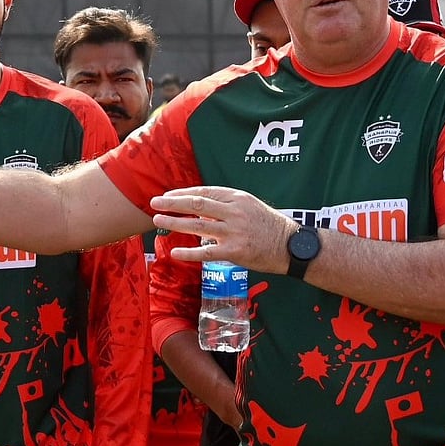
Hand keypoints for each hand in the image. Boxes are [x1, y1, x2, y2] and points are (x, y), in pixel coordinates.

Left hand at [151, 186, 296, 273]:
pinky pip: (206, 252)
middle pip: (197, 204)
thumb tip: (200, 209)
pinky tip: (175, 252)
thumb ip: (226, 205)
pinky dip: (189, 253)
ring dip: (175, 223)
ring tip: (158, 221)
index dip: (183, 193)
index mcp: (237, 198)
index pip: (204, 192)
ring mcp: (234, 232)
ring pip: (198, 225)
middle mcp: (234, 212)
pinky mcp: (234, 251)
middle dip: (172, 203)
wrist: (290, 245)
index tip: (167, 196)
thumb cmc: (269, 225)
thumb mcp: (250, 206)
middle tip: (154, 203)